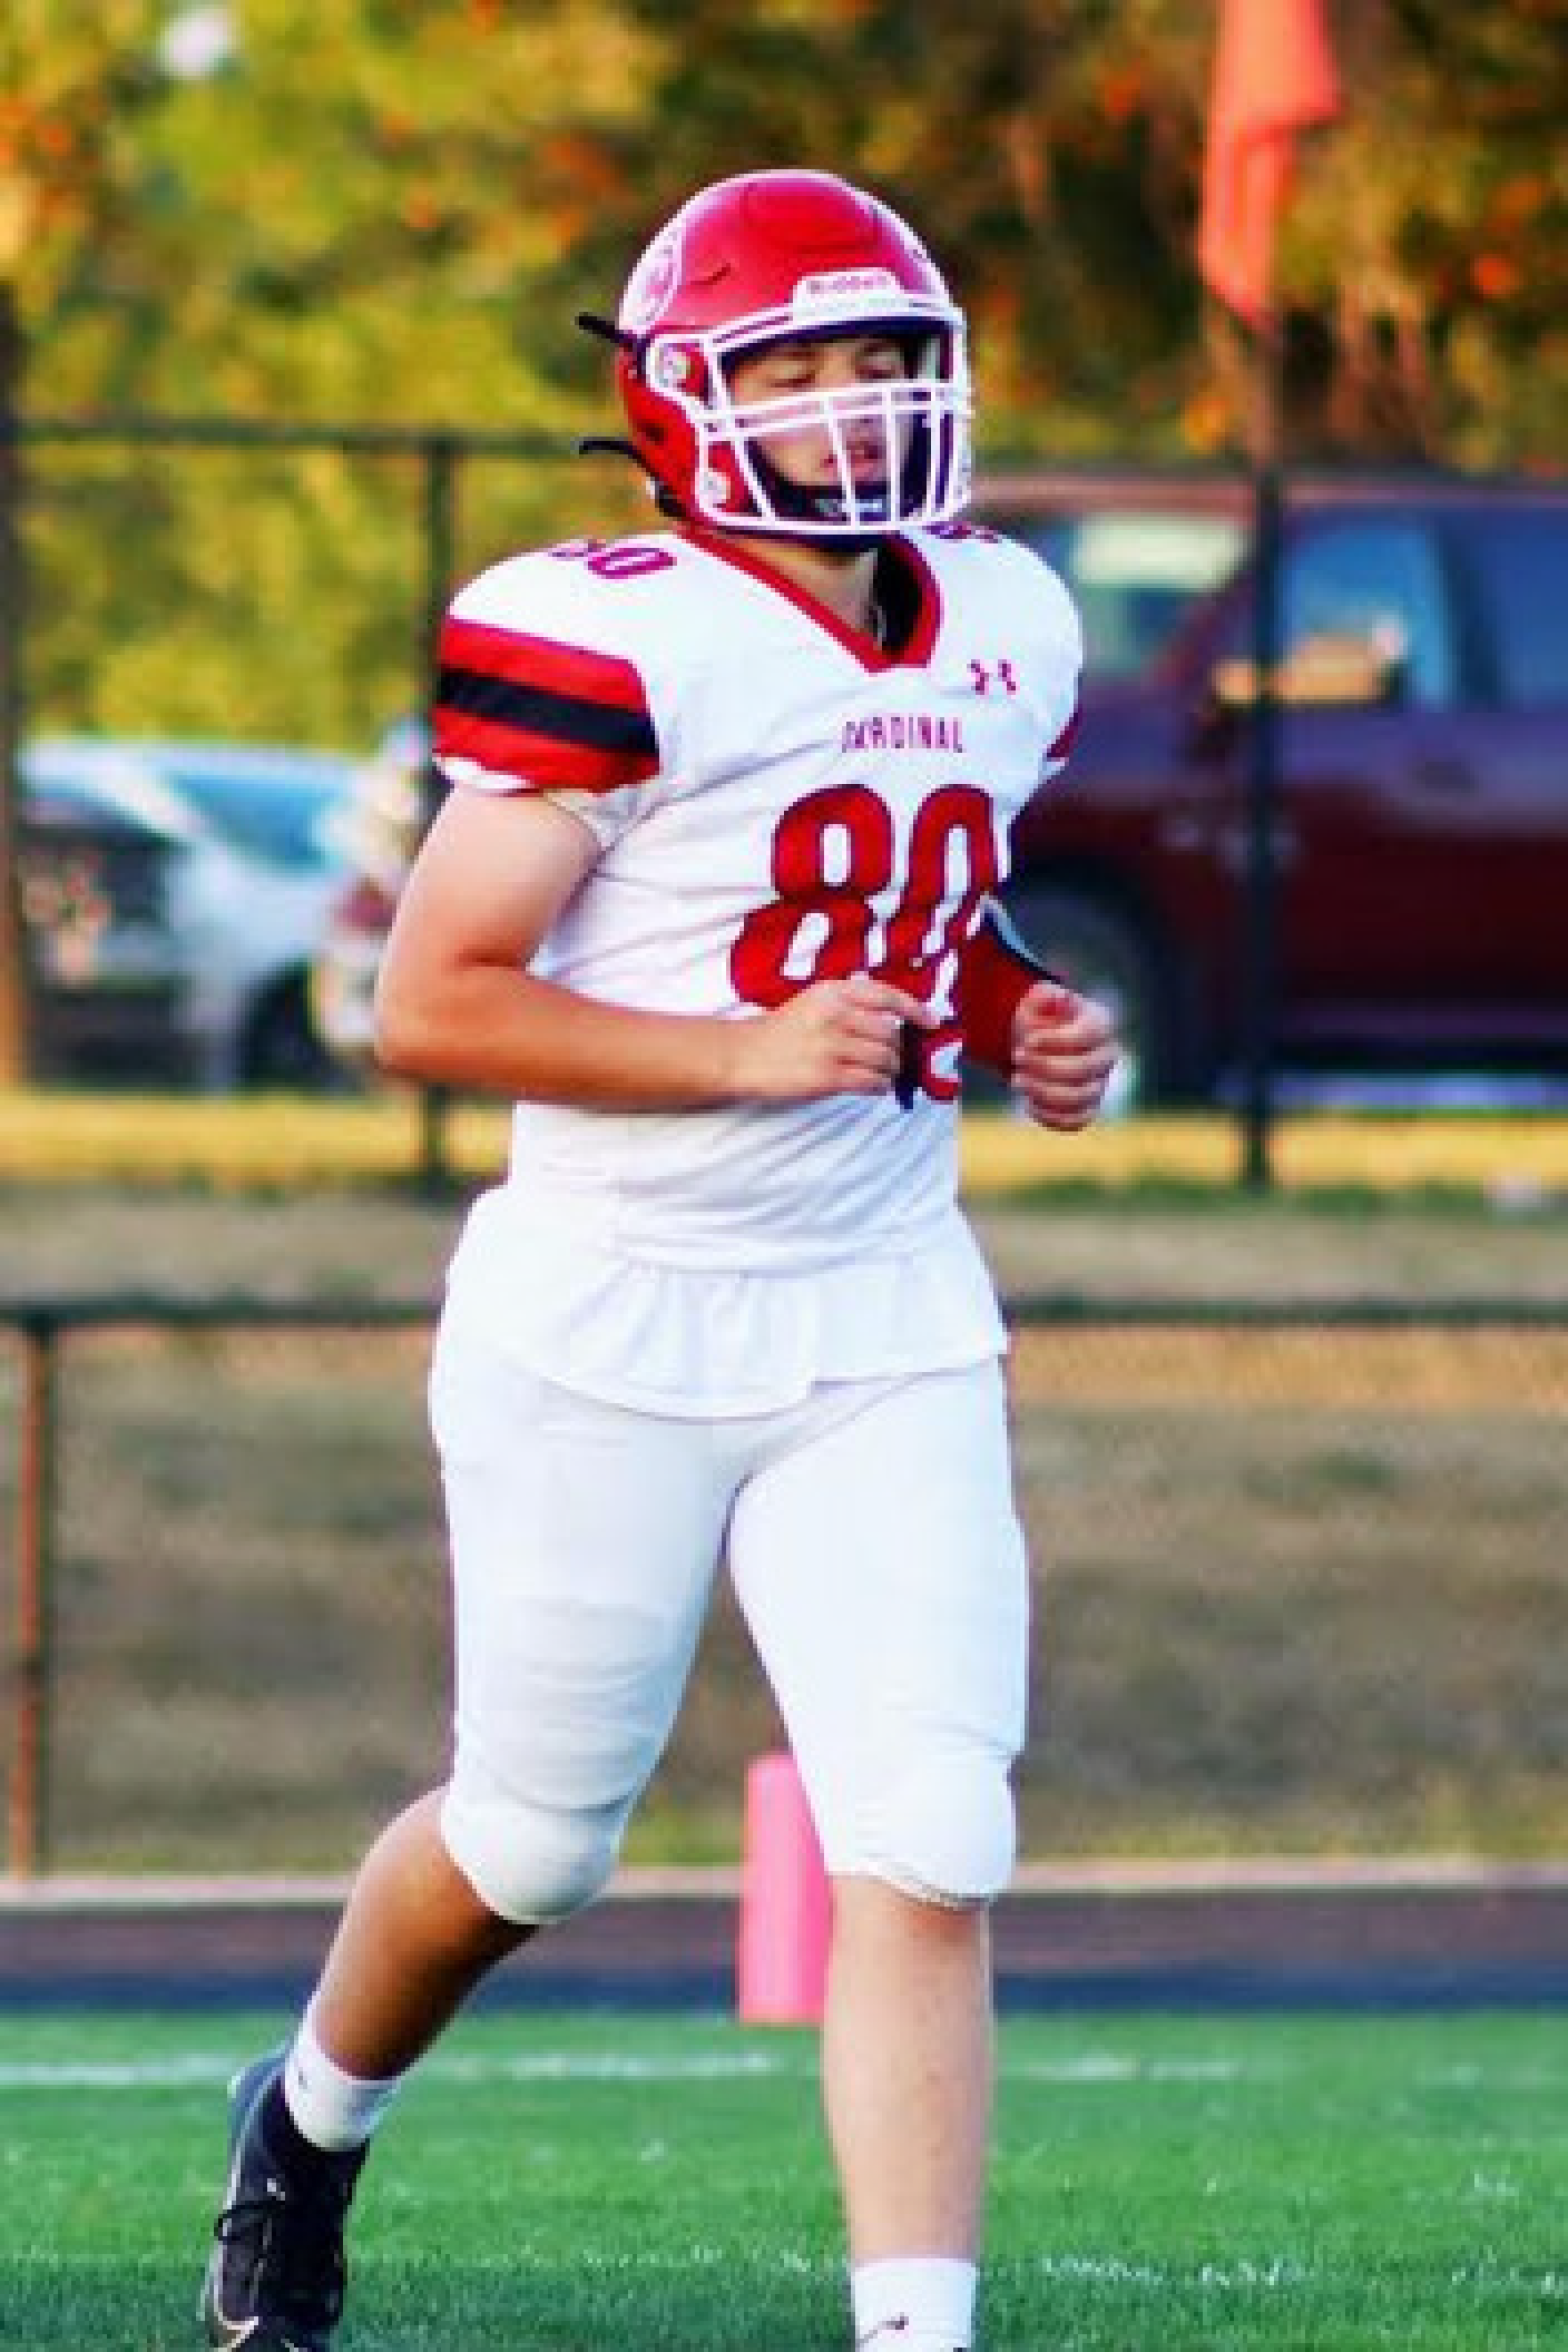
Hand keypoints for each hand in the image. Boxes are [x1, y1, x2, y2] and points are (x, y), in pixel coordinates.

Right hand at [726, 974, 937, 1102]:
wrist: (743, 1055)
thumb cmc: (781, 1031)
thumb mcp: (814, 1001)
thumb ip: (850, 1005)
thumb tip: (895, 1024)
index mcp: (832, 992)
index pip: (886, 995)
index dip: (916, 1010)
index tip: (931, 1023)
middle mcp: (834, 1015)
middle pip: (890, 1034)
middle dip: (897, 1050)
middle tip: (893, 1059)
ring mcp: (831, 1046)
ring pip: (885, 1060)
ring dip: (890, 1071)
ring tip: (883, 1074)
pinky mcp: (827, 1076)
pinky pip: (872, 1082)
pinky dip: (879, 1086)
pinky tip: (874, 1087)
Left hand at [1011, 980, 1119, 1129]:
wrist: (1040, 1043)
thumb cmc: (1041, 1018)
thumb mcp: (1040, 1000)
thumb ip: (1046, 997)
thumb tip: (1058, 997)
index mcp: (1101, 1025)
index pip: (1088, 1036)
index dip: (1055, 1041)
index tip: (1027, 1041)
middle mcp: (1107, 1056)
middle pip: (1084, 1069)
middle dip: (1044, 1066)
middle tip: (1016, 1058)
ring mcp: (1100, 1085)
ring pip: (1080, 1098)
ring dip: (1043, 1091)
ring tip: (1017, 1080)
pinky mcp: (1088, 1109)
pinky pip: (1076, 1121)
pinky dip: (1051, 1116)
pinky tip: (1028, 1103)